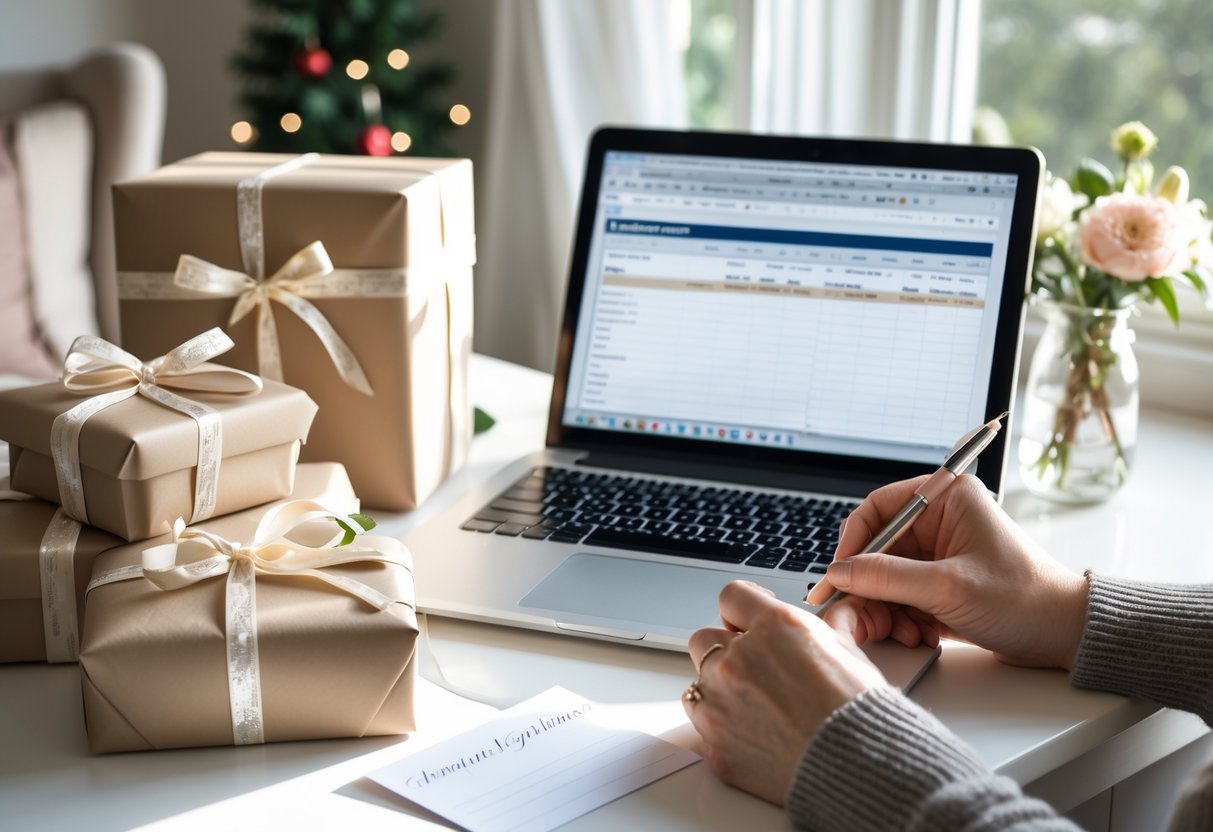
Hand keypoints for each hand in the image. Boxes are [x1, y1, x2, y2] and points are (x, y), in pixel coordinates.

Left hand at [682, 581, 887, 805]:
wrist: (858, 769)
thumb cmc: (858, 712)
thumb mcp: (849, 652)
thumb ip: (830, 624)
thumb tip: (841, 609)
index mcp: (772, 627)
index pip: (732, 596)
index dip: (743, 605)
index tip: (750, 616)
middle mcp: (737, 659)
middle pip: (706, 638)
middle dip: (726, 647)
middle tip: (755, 665)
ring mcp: (719, 702)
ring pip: (698, 681)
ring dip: (719, 686)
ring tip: (756, 703)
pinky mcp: (714, 743)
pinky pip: (703, 724)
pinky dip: (721, 724)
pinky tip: (754, 730)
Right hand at [806, 474, 1088, 669]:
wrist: (1064, 636)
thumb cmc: (1024, 599)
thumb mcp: (948, 588)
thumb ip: (887, 578)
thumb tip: (839, 573)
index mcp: (947, 499)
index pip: (878, 508)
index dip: (854, 541)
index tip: (838, 573)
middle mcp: (941, 521)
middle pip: (879, 546)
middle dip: (871, 584)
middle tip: (861, 613)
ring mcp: (940, 553)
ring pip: (887, 576)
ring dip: (888, 606)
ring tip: (906, 631)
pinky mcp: (941, 582)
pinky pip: (903, 594)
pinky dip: (903, 616)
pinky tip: (920, 634)